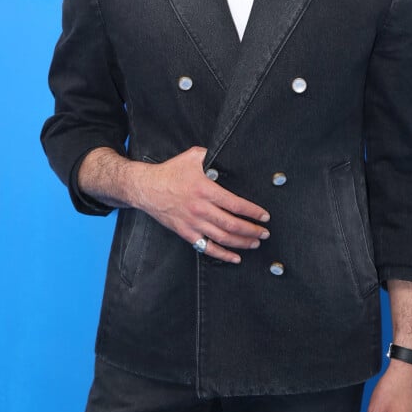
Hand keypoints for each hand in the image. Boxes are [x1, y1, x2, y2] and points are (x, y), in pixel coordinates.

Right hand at [132, 146, 269, 262]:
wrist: (146, 188)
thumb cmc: (170, 172)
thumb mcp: (192, 156)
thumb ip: (211, 155)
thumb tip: (229, 153)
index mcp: (204, 189)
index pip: (235, 204)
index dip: (252, 212)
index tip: (264, 216)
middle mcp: (200, 208)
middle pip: (231, 224)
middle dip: (251, 230)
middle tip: (264, 233)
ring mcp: (192, 223)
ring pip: (222, 238)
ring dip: (241, 242)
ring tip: (255, 243)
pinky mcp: (185, 233)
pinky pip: (206, 247)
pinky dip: (222, 254)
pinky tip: (235, 258)